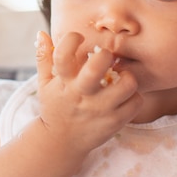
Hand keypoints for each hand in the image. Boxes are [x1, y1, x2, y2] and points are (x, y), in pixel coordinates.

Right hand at [35, 31, 142, 154]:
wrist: (60, 143)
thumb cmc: (55, 106)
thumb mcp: (44, 83)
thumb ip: (44, 57)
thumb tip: (41, 33)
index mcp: (63, 82)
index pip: (63, 54)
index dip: (71, 39)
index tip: (78, 38)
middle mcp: (81, 95)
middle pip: (96, 68)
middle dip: (105, 55)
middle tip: (107, 57)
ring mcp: (99, 110)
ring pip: (125, 85)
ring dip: (127, 77)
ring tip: (121, 77)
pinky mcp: (114, 123)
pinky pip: (135, 102)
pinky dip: (134, 96)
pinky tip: (126, 95)